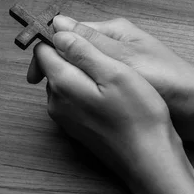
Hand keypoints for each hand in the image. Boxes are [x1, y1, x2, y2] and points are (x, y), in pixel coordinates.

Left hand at [27, 30, 181, 183]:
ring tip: (116, 80)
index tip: (86, 38)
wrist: (149, 160)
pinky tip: (115, 99)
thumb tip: (58, 33)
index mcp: (62, 84)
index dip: (62, 38)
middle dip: (75, 57)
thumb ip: (83, 51)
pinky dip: (90, 93)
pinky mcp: (79, 130)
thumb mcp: (115, 72)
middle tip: (109, 60)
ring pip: (67, 84)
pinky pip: (76, 101)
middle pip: (54, 67)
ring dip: (85, 76)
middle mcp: (56, 103)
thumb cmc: (138, 116)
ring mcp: (66, 120)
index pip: (43, 50)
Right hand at [50, 15, 193, 140]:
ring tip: (68, 102)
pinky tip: (88, 108)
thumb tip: (56, 25)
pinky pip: (100, 88)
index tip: (36, 75)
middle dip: (62, 69)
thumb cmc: (164, 80)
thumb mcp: (122, 60)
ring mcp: (121, 67)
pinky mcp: (128, 87)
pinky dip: (91, 96)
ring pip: (86, 73)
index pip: (70, 33)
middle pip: (76, 53)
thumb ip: (89, 44)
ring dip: (76, 84)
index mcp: (114, 32)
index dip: (50, 51)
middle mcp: (115, 46)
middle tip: (52, 94)